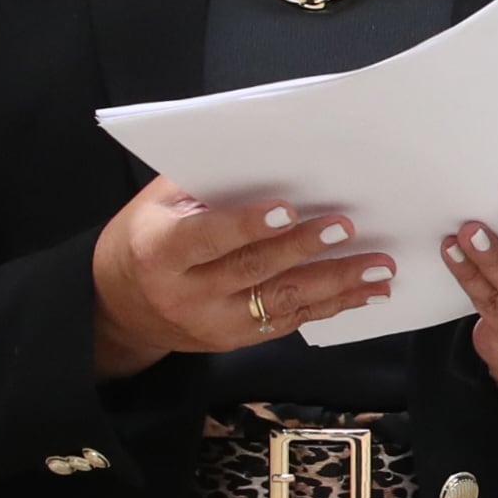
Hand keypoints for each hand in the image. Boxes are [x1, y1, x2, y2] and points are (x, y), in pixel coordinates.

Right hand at [89, 176, 392, 377]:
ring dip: (336, 284)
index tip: (287, 210)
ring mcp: (213, 324)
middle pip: (252, 271)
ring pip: (281, 303)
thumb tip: (264, 158)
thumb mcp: (155, 204)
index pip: (207, 238)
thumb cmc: (144, 238)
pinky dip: (332, 305)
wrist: (118, 307)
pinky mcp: (236, 340)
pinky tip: (366, 291)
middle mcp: (186, 294)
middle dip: (305, 249)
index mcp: (160, 252)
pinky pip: (290, 322)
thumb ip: (202, 184)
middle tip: (348, 227)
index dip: (246, 225)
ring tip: (379, 267)